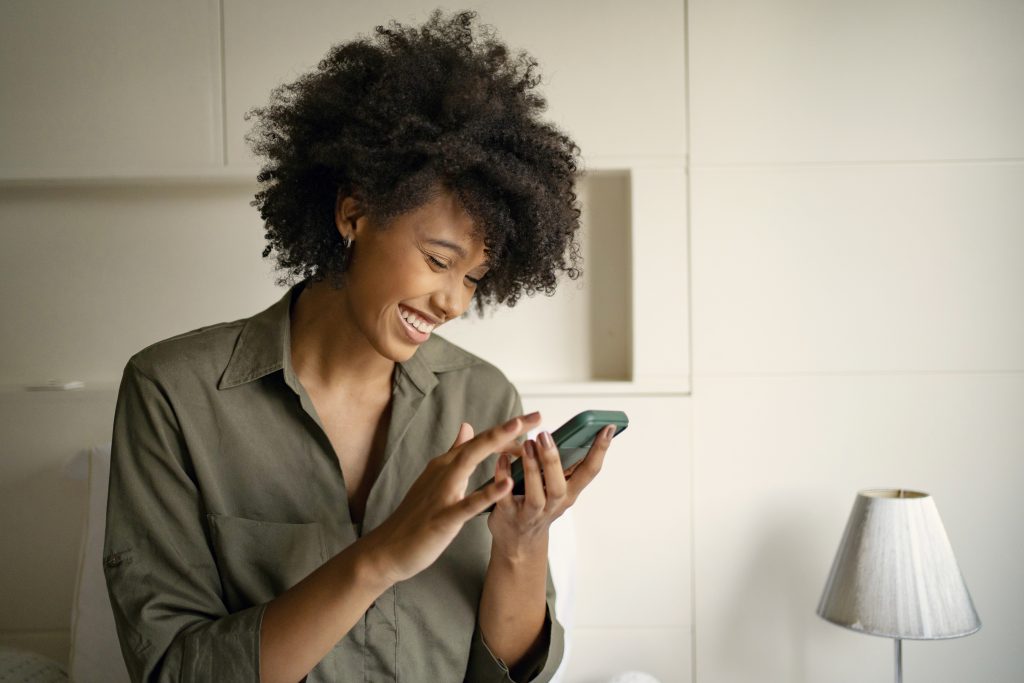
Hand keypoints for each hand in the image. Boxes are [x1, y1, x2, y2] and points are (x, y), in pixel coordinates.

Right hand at [361, 412, 541, 583]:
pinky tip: (506, 484)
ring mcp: (442, 493)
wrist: (389, 548)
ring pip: (469, 463)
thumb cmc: (416, 515)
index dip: (506, 430)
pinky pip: (467, 504)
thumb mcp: (437, 479)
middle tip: (535, 416)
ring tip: (520, 435)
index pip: (480, 441)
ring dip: (495, 446)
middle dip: (508, 429)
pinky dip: (486, 493)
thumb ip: (454, 453)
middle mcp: (444, 472)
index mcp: (445, 464)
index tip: (531, 420)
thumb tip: (467, 427)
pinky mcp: (443, 518)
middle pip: (478, 444)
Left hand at [488, 422, 614, 557]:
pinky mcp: (508, 517)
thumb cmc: (539, 508)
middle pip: (558, 487)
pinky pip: (504, 499)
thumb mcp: (558, 489)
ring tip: (527, 445)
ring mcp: (530, 514)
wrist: (519, 544)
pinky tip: (502, 460)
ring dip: (531, 470)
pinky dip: (503, 479)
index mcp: (569, 493)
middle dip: (552, 461)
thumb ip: (562, 466)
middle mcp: (553, 505)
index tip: (607, 427)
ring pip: (535, 496)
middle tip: (545, 435)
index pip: (590, 471)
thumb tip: (567, 431)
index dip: (600, 450)